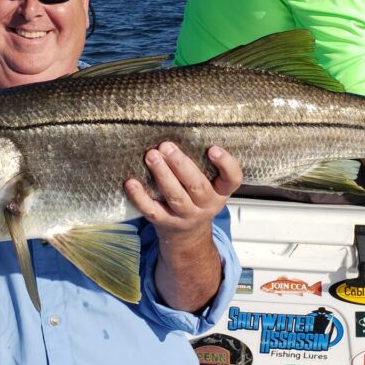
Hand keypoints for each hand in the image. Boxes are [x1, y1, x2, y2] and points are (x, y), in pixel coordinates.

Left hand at [124, 142, 241, 240]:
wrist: (188, 236)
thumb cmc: (196, 199)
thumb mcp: (210, 184)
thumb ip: (202, 164)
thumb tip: (181, 129)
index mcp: (220, 192)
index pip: (232, 179)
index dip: (226, 164)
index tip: (213, 148)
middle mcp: (206, 205)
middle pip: (197, 186)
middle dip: (181, 165)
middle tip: (166, 146)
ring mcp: (186, 216)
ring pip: (175, 196)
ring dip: (162, 175)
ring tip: (151, 156)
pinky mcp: (166, 222)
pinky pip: (153, 211)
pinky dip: (140, 197)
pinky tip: (131, 183)